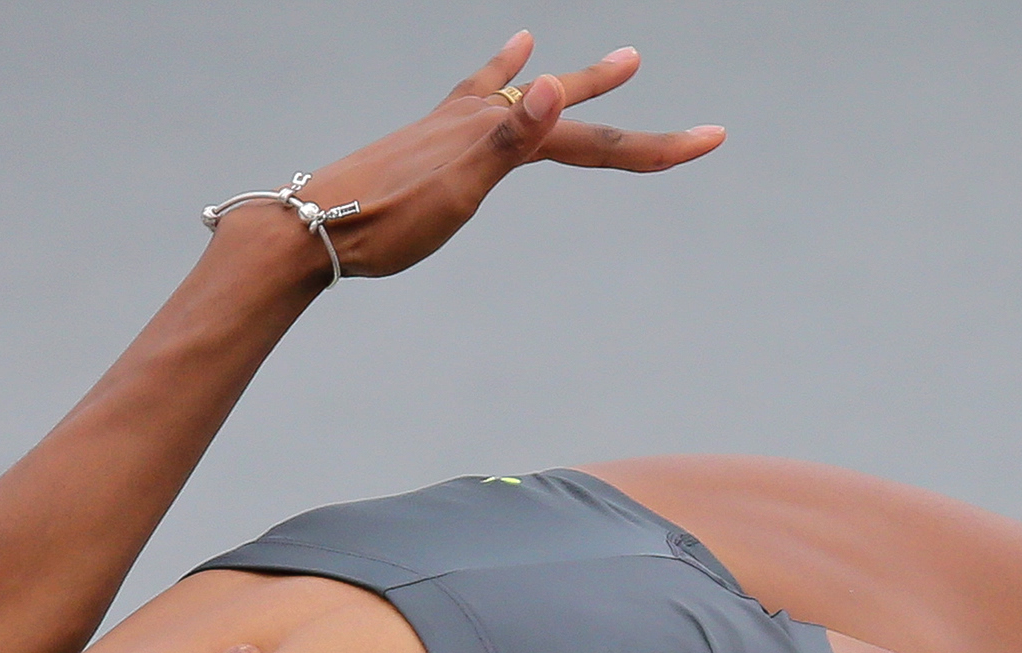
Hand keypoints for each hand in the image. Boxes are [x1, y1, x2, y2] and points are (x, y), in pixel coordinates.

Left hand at [237, 33, 723, 282]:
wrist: (310, 228)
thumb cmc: (383, 220)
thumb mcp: (455, 188)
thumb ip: (509, 138)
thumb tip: (554, 86)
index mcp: (499, 135)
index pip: (595, 138)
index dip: (655, 146)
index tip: (711, 140)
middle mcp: (482, 119)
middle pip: (568, 111)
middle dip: (620, 102)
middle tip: (659, 75)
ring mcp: (456, 124)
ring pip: (530, 95)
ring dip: (575, 81)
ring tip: (615, 63)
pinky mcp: (432, 138)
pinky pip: (480, 94)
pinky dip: (504, 72)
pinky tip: (515, 55)